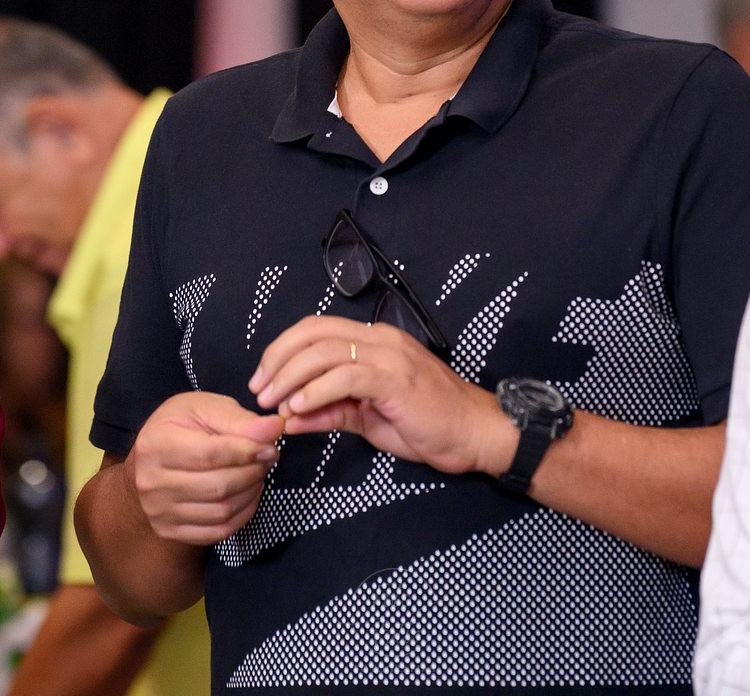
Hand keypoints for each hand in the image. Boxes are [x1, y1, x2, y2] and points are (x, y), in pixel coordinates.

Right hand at [126, 391, 283, 545]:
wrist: (151, 457)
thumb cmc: (182, 425)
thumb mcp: (207, 408)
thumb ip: (241, 420)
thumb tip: (275, 428)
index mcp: (157, 443)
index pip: (210, 454)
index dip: (246, 452)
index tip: (270, 447)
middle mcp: (151, 481)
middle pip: (217, 486)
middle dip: (252, 473)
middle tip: (268, 459)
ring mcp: (158, 510)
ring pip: (220, 511)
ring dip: (251, 493)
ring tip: (258, 474)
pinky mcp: (168, 530)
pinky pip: (216, 532)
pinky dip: (242, 515)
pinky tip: (248, 495)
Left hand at [248, 315, 515, 475]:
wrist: (477, 434)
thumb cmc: (428, 425)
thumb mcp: (369, 419)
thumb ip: (330, 412)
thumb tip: (288, 415)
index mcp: (374, 342)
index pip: (317, 329)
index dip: (283, 349)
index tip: (263, 379)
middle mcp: (380, 339)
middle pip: (314, 332)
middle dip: (278, 358)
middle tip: (259, 390)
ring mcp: (389, 355)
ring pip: (325, 350)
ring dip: (291, 375)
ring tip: (273, 402)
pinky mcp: (395, 378)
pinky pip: (346, 376)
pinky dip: (317, 390)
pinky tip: (300, 407)